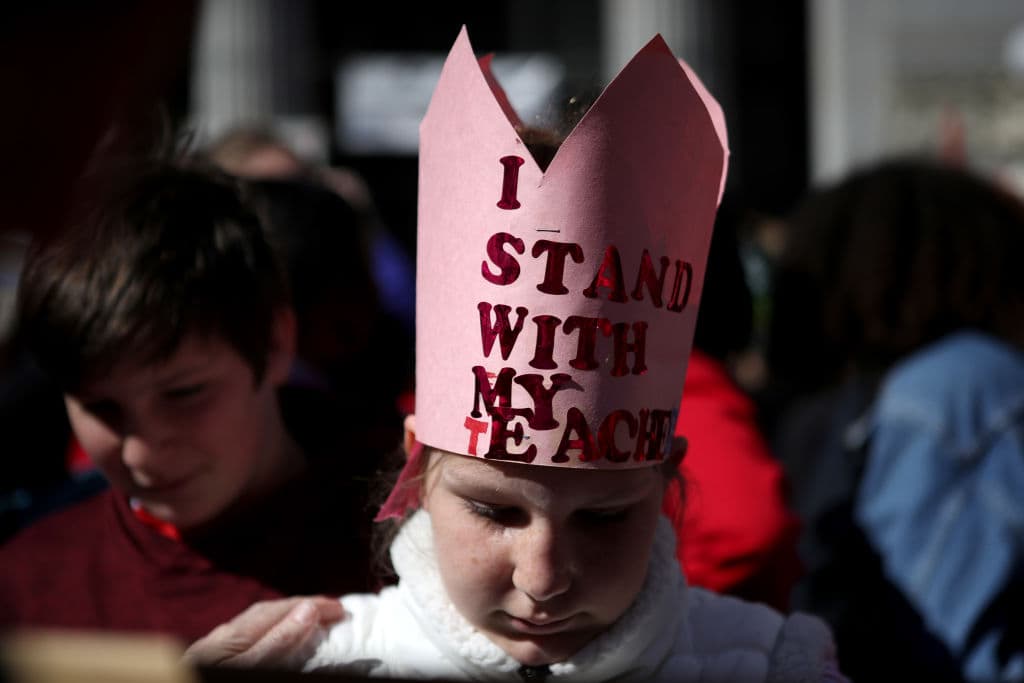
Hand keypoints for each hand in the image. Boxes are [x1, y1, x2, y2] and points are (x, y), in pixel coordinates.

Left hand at [183, 596, 344, 668]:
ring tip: (307, 618)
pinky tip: (268, 636)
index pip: (282, 611)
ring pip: (252, 621)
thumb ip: (276, 642)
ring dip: (283, 614)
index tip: (342, 609)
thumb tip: (308, 610)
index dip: (314, 606)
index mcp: (234, 636)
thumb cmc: (210, 677)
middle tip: (331, 610)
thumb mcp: (250, 666)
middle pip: (266, 611)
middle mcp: (221, 636)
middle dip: (301, 605)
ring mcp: (211, 646)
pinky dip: (265, 627)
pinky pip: (242, 632)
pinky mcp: (205, 656)